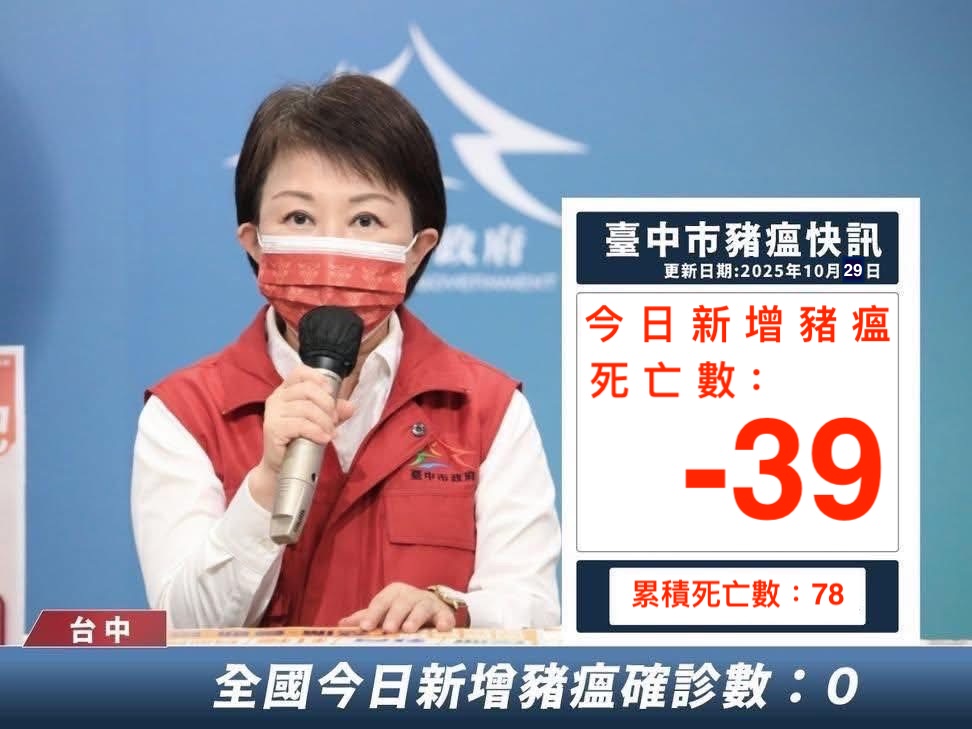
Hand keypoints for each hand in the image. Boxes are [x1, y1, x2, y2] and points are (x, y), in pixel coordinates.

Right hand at [248, 364, 353, 509]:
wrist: (281, 466)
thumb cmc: (299, 440)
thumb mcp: (321, 422)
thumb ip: (335, 412)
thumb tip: (351, 406)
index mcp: (286, 391)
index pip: (300, 372)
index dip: (318, 379)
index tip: (331, 394)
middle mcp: (277, 398)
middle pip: (308, 389)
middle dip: (327, 405)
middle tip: (334, 421)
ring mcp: (273, 412)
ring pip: (306, 408)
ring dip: (324, 421)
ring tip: (329, 433)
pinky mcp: (273, 428)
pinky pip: (300, 424)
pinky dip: (316, 431)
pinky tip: (323, 438)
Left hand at [338, 582, 455, 632]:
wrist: (433, 607)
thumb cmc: (402, 612)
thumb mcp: (385, 612)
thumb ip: (366, 617)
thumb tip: (341, 623)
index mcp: (394, 593)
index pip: (381, 601)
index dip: (373, 613)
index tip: (365, 627)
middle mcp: (411, 595)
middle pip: (402, 603)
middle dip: (394, 615)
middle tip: (388, 628)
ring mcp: (429, 603)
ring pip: (422, 607)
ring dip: (415, 618)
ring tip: (409, 630)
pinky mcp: (444, 613)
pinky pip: (446, 616)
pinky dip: (445, 621)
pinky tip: (443, 629)